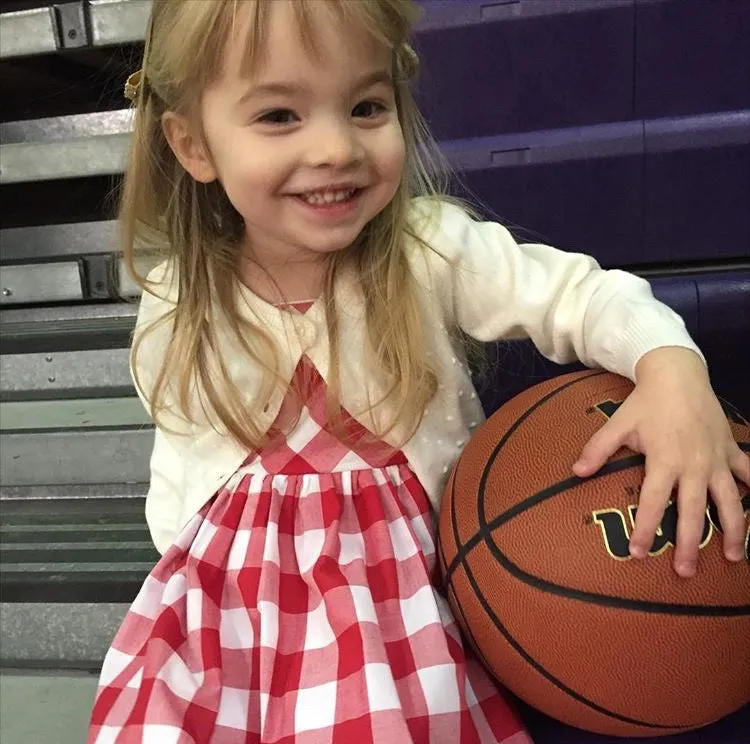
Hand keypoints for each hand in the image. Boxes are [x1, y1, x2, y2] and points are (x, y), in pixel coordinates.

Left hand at [572, 347, 749, 577]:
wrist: (678, 374)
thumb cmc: (645, 402)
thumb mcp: (618, 424)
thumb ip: (597, 450)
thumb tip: (575, 473)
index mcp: (665, 461)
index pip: (654, 503)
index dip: (646, 530)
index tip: (638, 553)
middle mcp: (694, 465)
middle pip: (694, 512)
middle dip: (691, 544)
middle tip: (685, 573)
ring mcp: (717, 459)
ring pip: (731, 501)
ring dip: (735, 530)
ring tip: (735, 557)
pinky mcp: (731, 449)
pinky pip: (748, 474)